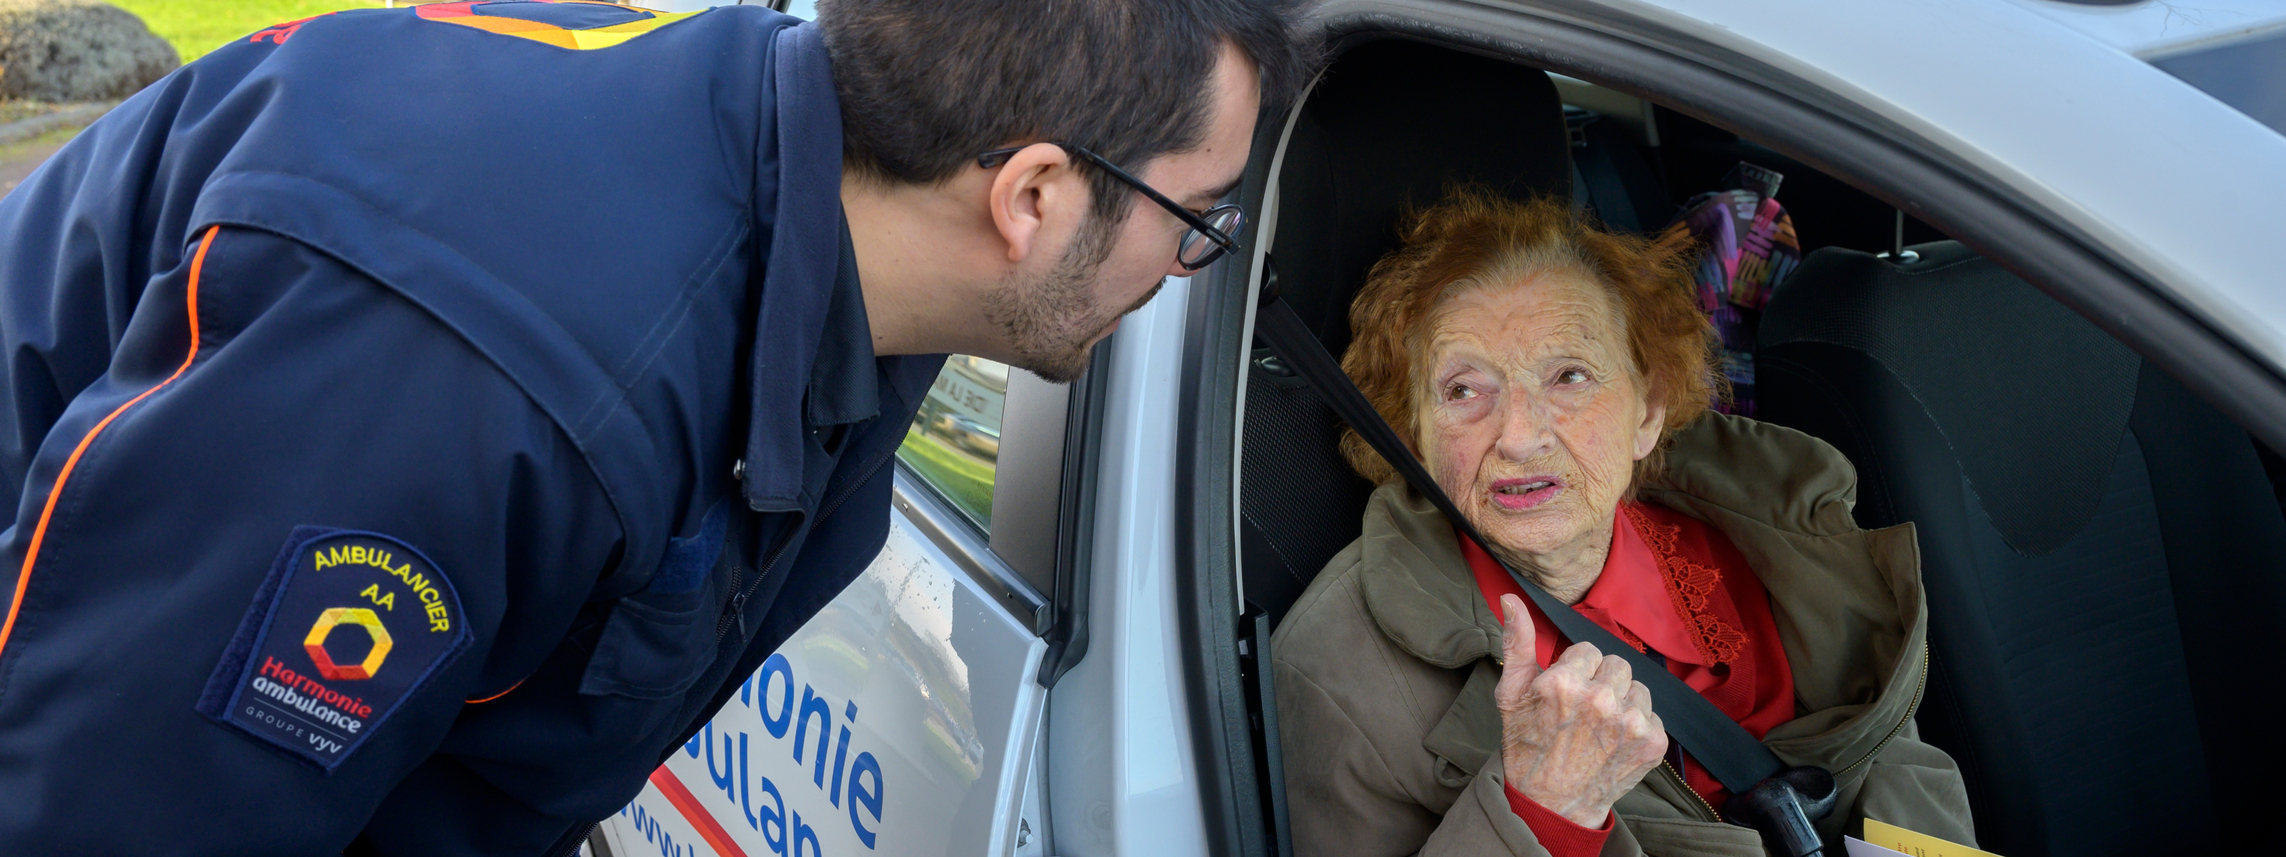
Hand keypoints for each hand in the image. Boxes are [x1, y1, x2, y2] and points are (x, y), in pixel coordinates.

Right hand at [1494, 593, 1668, 827]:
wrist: (1552, 805)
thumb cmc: (1527, 747)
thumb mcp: (1511, 695)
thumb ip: (1517, 643)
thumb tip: (1512, 599)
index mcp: (1564, 682)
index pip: (1588, 649)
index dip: (1576, 671)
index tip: (1566, 695)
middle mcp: (1600, 699)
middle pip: (1616, 663)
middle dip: (1601, 682)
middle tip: (1583, 711)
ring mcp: (1630, 722)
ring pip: (1638, 687)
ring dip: (1622, 701)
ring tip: (1600, 727)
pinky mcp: (1652, 742)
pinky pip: (1653, 714)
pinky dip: (1637, 726)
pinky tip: (1615, 742)